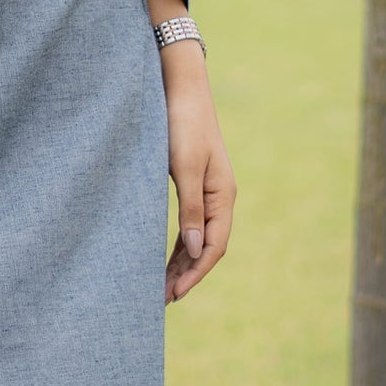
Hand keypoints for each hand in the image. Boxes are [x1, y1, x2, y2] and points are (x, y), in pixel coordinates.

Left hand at [147, 0, 235, 301]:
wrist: (181, 85)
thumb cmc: (181, 124)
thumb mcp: (184, 167)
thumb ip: (190, 209)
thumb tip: (196, 249)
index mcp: (224, 194)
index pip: (214, 246)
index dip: (195, 273)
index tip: (173, 295)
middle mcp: (220, 195)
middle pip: (207, 245)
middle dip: (187, 273)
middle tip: (162, 300)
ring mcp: (208, 189)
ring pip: (198, 236)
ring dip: (182, 261)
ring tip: (162, 286)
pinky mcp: (194, 180)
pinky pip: (191, 221)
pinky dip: (180, 242)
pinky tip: (166, 254)